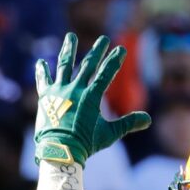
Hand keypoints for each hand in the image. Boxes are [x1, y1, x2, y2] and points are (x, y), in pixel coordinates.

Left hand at [34, 32, 150, 165]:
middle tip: (103, 39)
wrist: (59, 151)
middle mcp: (75, 89)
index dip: (114, 61)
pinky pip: (44, 80)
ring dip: (69, 50)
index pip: (106, 74)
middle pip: (88, 65)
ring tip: (71, 37)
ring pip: (65, 66)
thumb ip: (128, 123)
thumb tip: (148, 119)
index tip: (121, 49)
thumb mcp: (109, 134)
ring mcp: (59, 91)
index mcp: (92, 96)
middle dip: (97, 51)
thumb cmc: (85, 144)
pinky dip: (42, 71)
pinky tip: (41, 62)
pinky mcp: (45, 97)